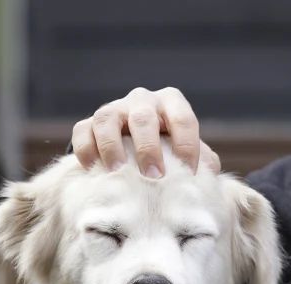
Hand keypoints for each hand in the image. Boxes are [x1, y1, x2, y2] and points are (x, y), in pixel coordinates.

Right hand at [70, 87, 219, 176]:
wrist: (135, 149)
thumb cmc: (170, 150)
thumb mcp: (187, 150)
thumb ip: (202, 159)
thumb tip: (208, 172)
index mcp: (171, 103)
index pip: (183, 118)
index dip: (187, 145)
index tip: (189, 173)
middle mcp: (141, 100)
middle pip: (143, 117)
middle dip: (149, 148)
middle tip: (155, 176)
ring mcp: (113, 110)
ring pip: (107, 119)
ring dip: (112, 146)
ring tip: (117, 171)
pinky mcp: (88, 123)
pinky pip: (82, 130)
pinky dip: (86, 149)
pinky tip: (92, 169)